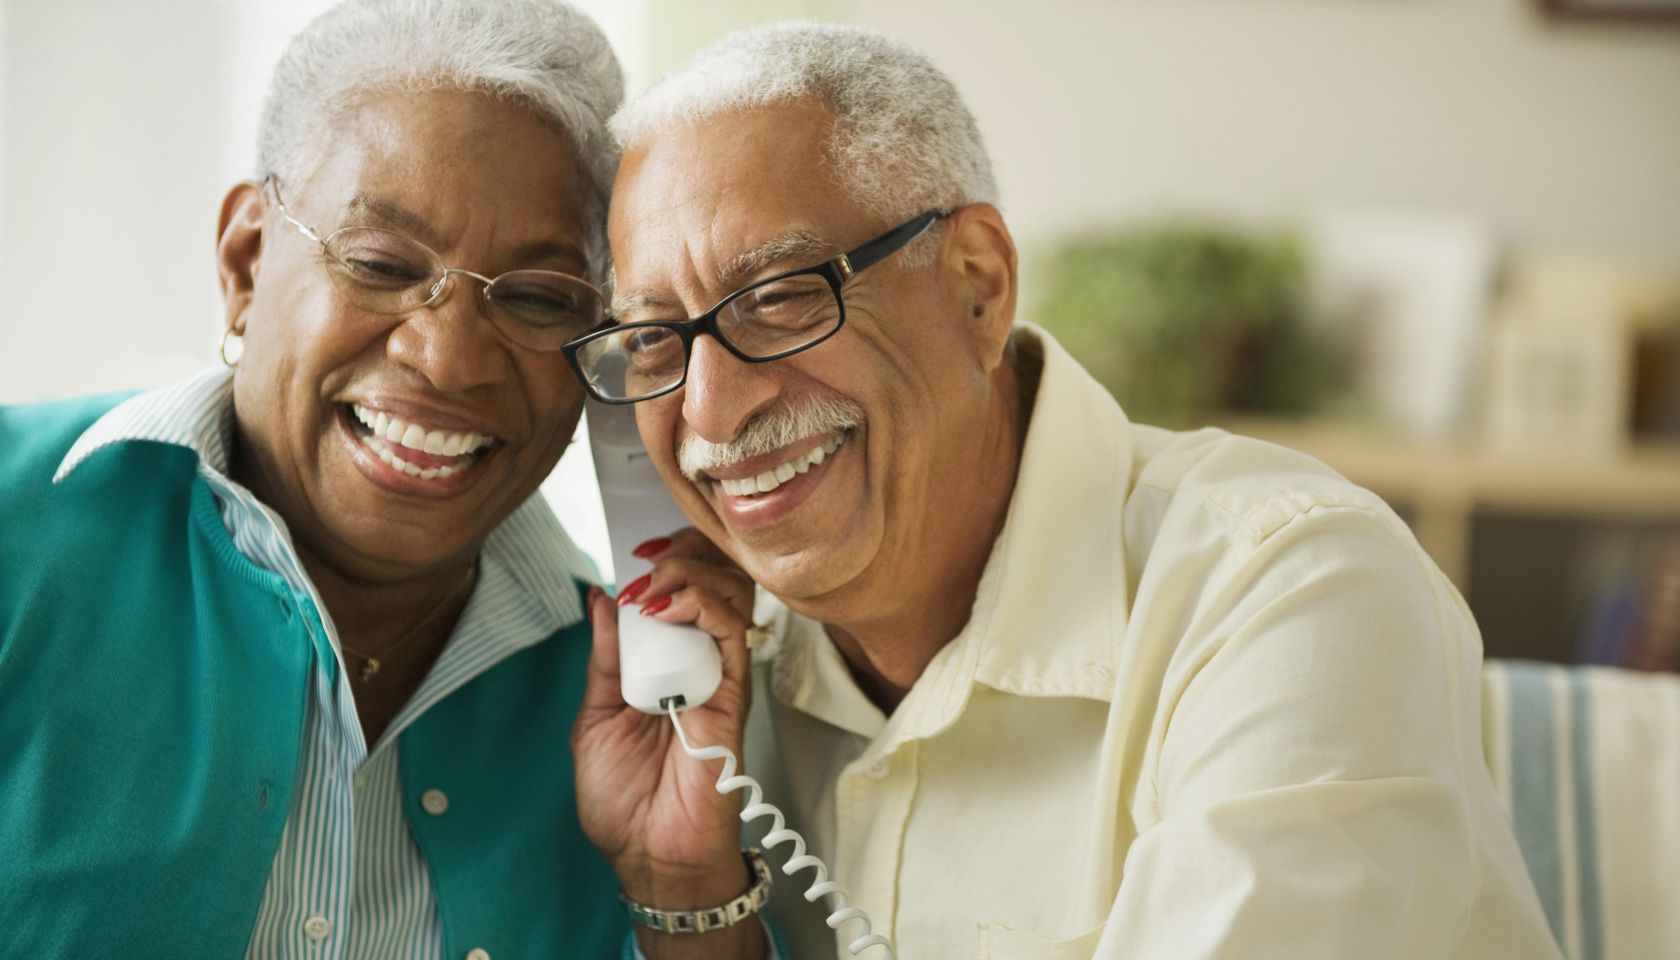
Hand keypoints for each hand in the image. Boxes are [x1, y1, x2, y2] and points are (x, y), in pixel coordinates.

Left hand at [572, 529, 764, 958]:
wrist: (649, 854)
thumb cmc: (624, 800)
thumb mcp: (593, 717)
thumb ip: (605, 658)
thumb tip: (599, 596)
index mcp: (662, 662)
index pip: (678, 588)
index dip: (663, 557)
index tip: (631, 551)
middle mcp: (695, 660)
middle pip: (712, 578)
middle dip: (682, 550)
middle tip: (649, 556)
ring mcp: (718, 673)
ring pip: (729, 593)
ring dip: (690, 572)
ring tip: (655, 585)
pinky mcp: (734, 692)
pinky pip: (733, 632)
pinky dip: (704, 606)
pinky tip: (671, 607)